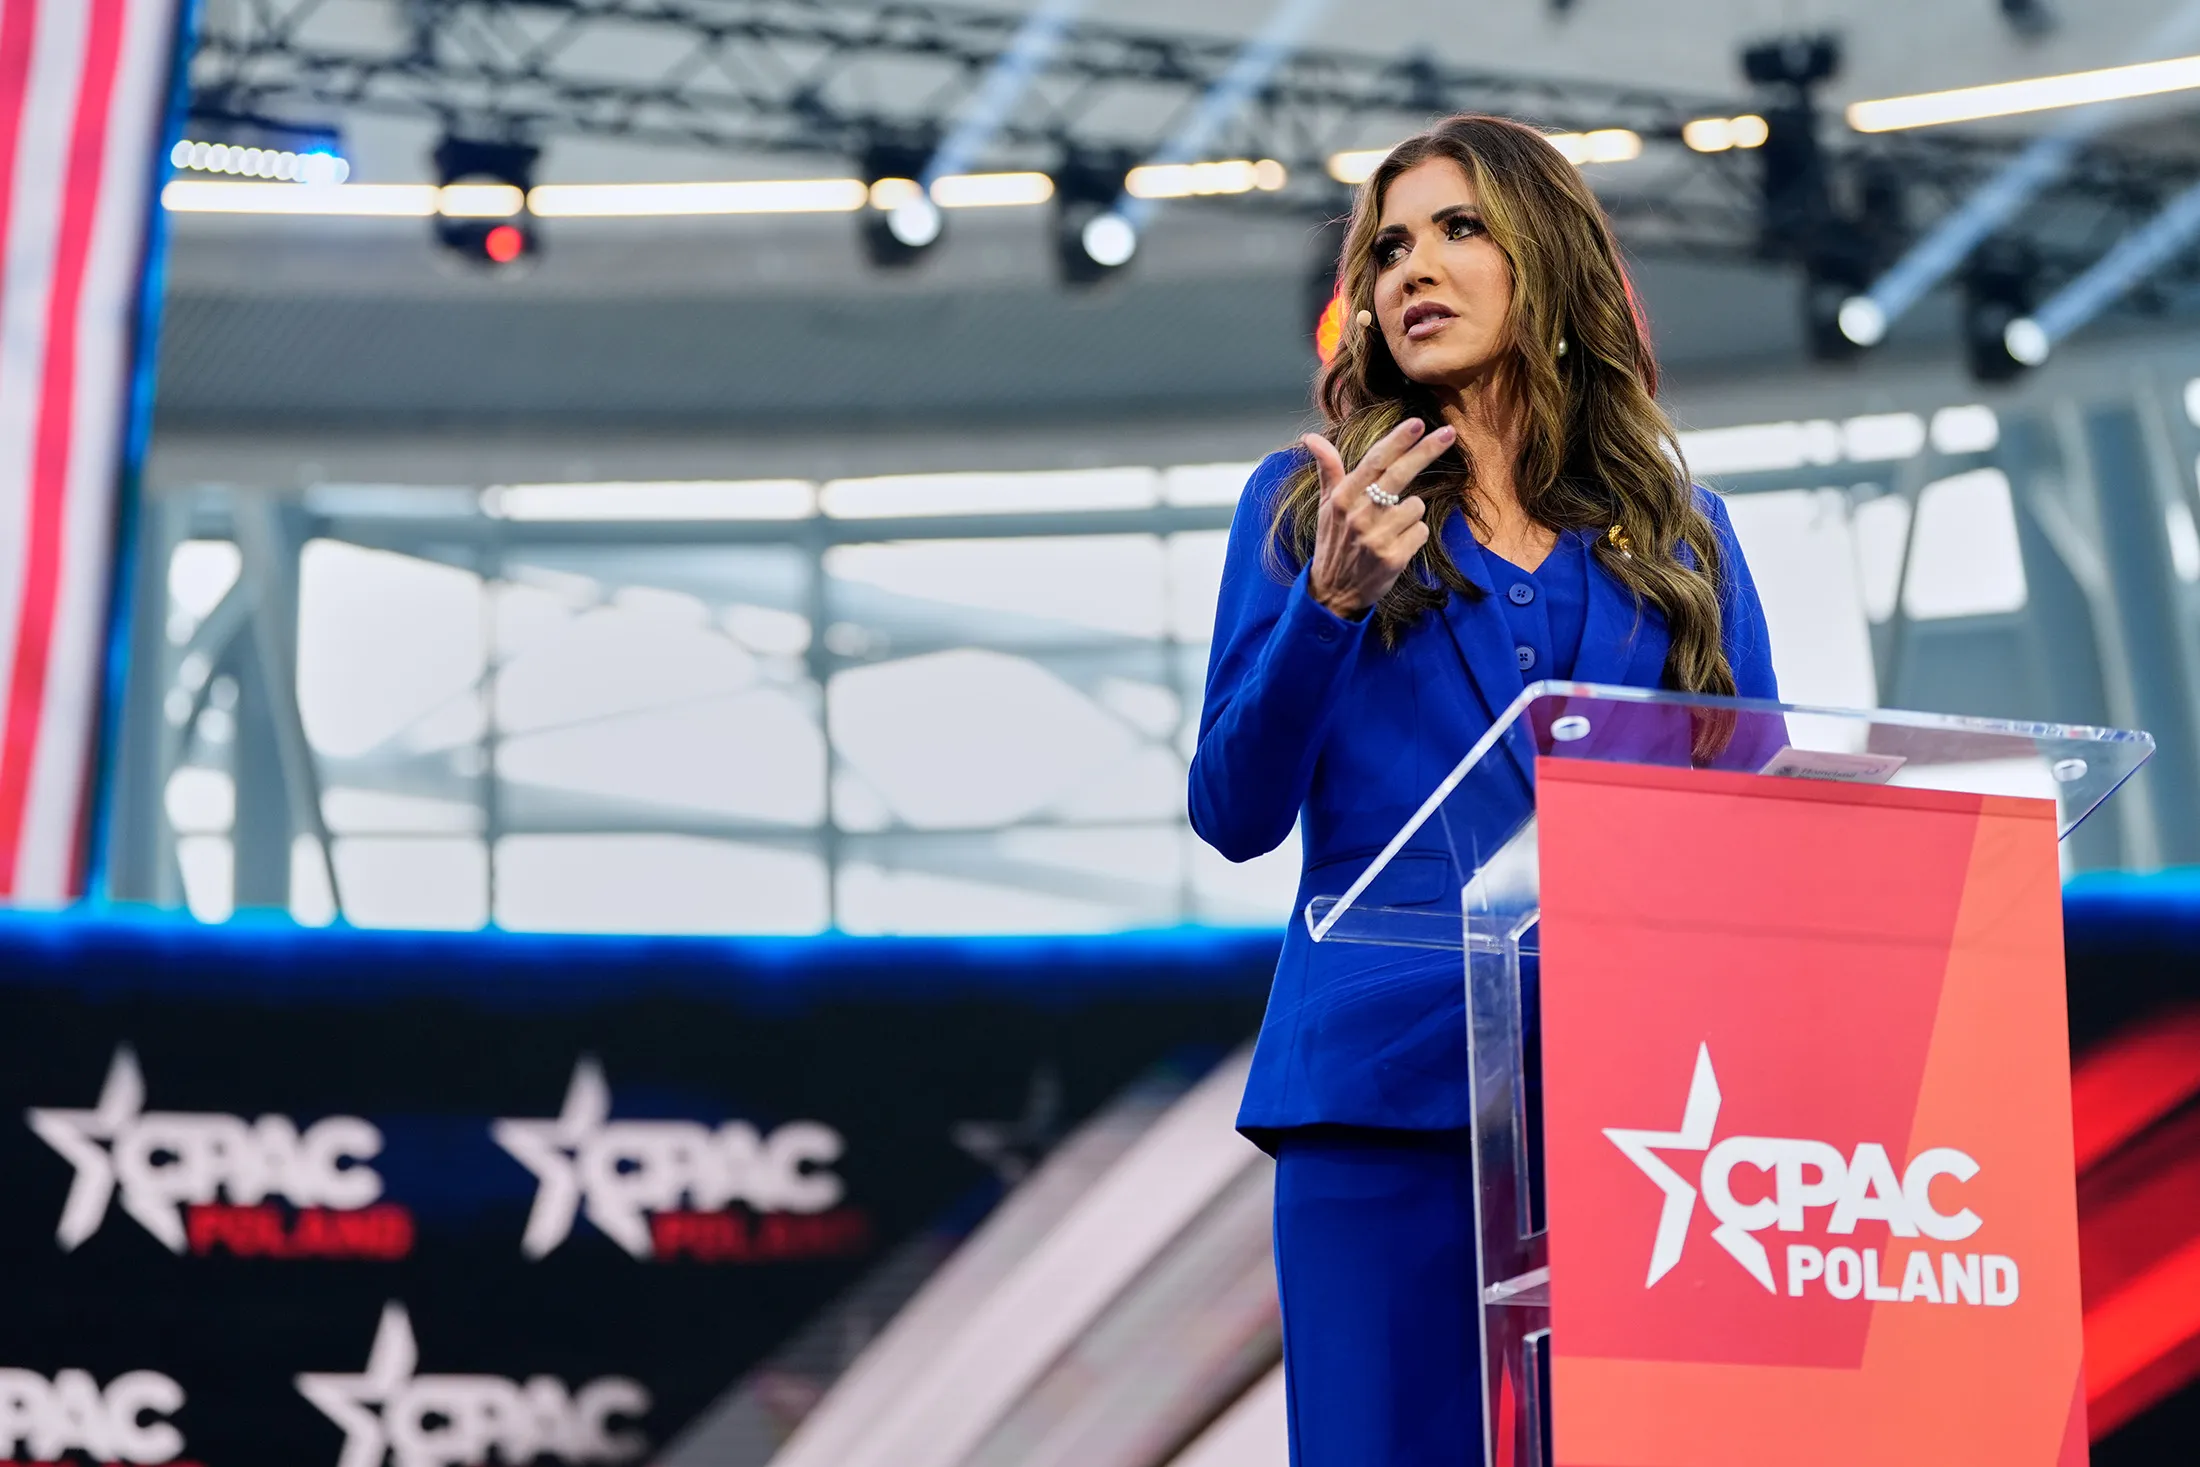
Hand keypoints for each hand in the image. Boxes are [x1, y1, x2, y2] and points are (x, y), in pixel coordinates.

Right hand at [1304, 418, 1451, 619]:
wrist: (1333, 591)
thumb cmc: (1333, 542)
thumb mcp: (1327, 506)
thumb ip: (1328, 469)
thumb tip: (1311, 437)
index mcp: (1343, 498)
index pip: (1375, 461)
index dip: (1398, 440)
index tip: (1418, 422)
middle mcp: (1359, 515)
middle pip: (1400, 474)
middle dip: (1427, 450)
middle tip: (1450, 432)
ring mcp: (1376, 538)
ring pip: (1416, 506)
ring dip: (1409, 515)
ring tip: (1389, 529)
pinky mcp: (1393, 558)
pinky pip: (1421, 531)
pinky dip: (1413, 536)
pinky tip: (1396, 545)